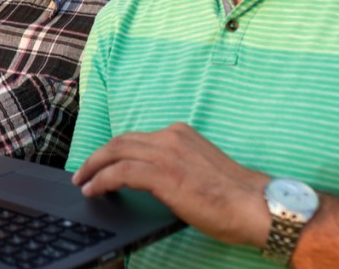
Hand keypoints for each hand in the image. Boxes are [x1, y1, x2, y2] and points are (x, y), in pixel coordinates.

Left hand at [71, 122, 271, 246]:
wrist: (256, 205)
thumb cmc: (233, 196)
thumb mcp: (199, 168)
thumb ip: (174, 165)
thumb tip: (151, 179)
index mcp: (180, 134)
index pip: (136, 138)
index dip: (114, 150)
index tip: (101, 163)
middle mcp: (170, 137)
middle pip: (120, 141)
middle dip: (97, 156)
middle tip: (83, 171)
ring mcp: (165, 154)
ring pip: (115, 153)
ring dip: (93, 168)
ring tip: (83, 182)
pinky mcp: (162, 174)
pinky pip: (119, 173)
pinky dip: (101, 180)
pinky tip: (94, 190)